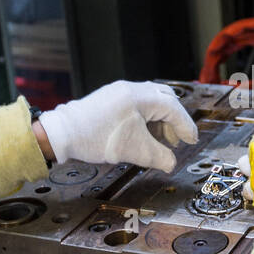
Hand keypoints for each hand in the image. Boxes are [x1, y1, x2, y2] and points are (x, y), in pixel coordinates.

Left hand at [37, 81, 196, 171]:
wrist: (62, 134)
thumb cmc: (97, 138)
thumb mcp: (134, 151)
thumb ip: (159, 157)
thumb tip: (171, 163)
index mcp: (140, 97)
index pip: (173, 108)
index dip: (186, 126)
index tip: (191, 140)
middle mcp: (131, 89)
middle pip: (165, 99)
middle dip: (175, 120)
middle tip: (178, 140)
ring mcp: (119, 91)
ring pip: (150, 101)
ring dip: (160, 120)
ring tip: (160, 141)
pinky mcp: (110, 98)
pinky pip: (137, 104)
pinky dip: (146, 118)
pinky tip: (143, 134)